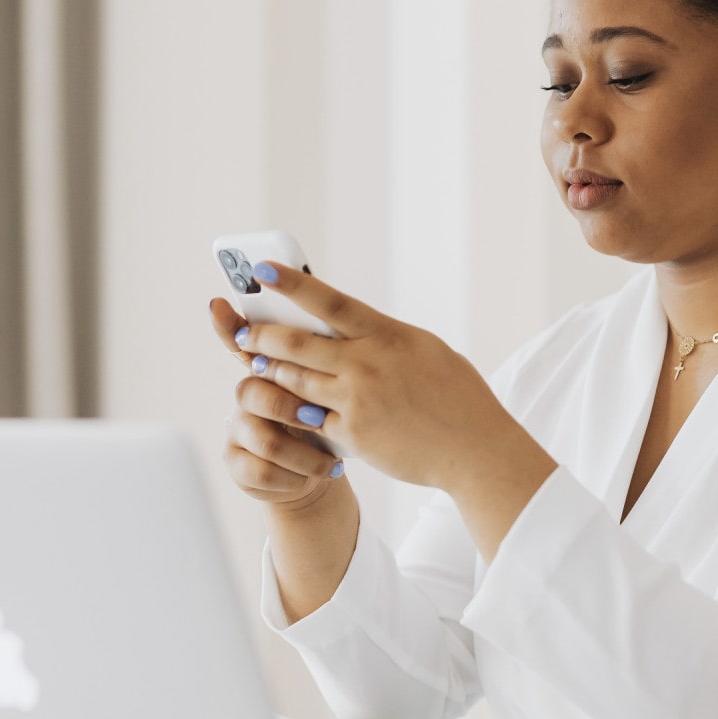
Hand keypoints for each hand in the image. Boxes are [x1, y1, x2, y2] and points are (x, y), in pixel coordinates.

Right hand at [207, 296, 346, 508]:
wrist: (324, 468)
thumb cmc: (331, 419)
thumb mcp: (335, 386)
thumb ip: (323, 355)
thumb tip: (323, 319)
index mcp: (268, 369)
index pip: (241, 341)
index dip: (228, 326)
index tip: (224, 308)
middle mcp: (246, 395)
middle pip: (252, 392)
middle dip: (289, 408)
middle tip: (319, 419)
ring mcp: (237, 429)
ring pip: (263, 439)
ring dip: (303, 453)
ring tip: (330, 462)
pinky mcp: (236, 463)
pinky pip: (261, 470)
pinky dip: (296, 476)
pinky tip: (318, 474)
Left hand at [229, 261, 527, 491]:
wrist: (474, 449)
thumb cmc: (457, 397)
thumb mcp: (425, 350)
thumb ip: (384, 338)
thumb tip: (351, 328)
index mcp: (387, 334)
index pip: (328, 300)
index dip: (291, 283)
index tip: (261, 269)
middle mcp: (367, 363)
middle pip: (295, 343)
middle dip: (261, 336)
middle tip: (243, 333)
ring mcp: (356, 399)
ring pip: (294, 380)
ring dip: (271, 373)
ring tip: (258, 366)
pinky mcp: (350, 434)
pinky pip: (309, 420)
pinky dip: (297, 413)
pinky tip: (287, 411)